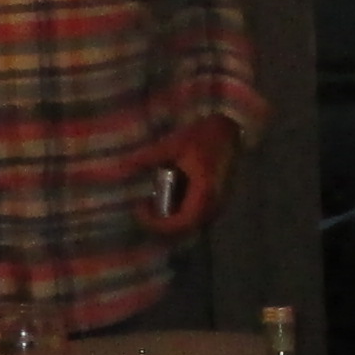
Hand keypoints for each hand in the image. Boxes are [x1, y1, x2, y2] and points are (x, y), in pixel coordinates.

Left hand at [127, 116, 239, 238]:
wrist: (234, 126)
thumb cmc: (204, 135)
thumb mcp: (172, 144)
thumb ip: (146, 158)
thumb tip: (120, 167)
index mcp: (204, 193)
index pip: (180, 223)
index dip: (157, 223)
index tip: (140, 209)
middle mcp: (214, 203)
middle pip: (185, 227)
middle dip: (161, 223)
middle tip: (143, 208)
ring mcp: (219, 201)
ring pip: (192, 222)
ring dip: (171, 218)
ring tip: (152, 203)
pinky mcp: (219, 197)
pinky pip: (198, 213)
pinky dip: (180, 211)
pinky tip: (168, 196)